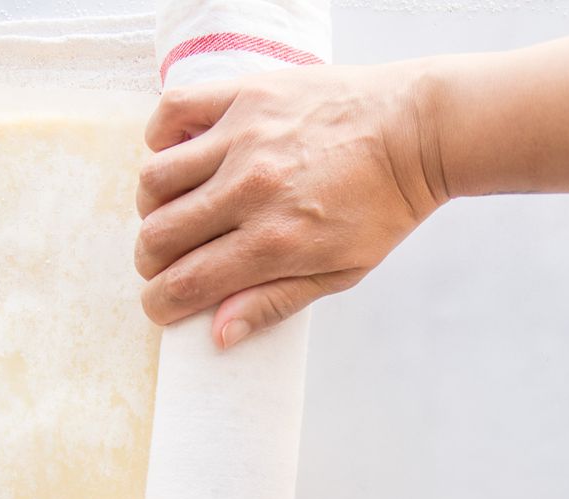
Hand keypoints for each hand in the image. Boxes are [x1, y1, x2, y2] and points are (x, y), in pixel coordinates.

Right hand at [135, 61, 447, 346]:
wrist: (416, 131)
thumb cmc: (382, 205)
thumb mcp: (341, 273)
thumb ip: (275, 302)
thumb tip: (218, 333)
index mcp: (275, 243)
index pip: (185, 283)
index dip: (160, 303)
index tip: (161, 305)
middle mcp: (251, 190)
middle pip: (159, 236)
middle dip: (151, 261)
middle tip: (166, 262)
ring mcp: (244, 138)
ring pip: (155, 179)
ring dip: (153, 206)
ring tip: (174, 211)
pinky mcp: (245, 95)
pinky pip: (172, 112)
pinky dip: (161, 138)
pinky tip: (179, 155)